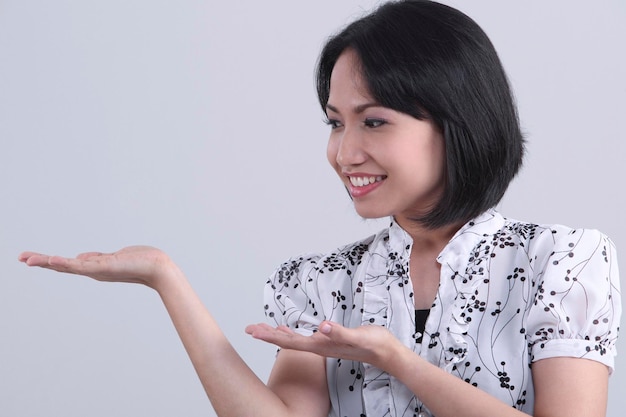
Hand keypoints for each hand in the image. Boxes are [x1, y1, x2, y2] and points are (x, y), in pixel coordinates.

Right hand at [18, 246, 178, 289]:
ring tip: (29, 259)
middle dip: (41, 262)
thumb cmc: (140, 262)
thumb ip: (96, 258)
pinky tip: (52, 260)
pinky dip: (66, 263)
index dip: (48, 261)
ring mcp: (98, 270)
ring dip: (48, 262)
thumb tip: (79, 257)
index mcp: (94, 267)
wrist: (158, 268)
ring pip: (68, 266)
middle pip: (62, 266)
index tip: (29, 257)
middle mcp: (93, 271)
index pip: (67, 264)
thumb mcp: (113, 258)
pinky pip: (82, 266)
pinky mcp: (105, 268)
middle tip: (20, 258)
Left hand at [245, 321, 406, 371]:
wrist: (387, 353)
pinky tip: (288, 330)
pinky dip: (292, 333)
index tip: (253, 330)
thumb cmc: (374, 344)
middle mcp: (319, 347)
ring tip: (262, 328)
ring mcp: (323, 345)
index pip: (289, 342)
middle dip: (267, 335)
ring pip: (294, 340)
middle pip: (287, 342)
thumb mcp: (357, 336)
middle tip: (249, 328)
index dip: (270, 336)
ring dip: (277, 334)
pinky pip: (304, 338)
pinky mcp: (328, 341)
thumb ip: (339, 333)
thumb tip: (322, 327)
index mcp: (321, 345)